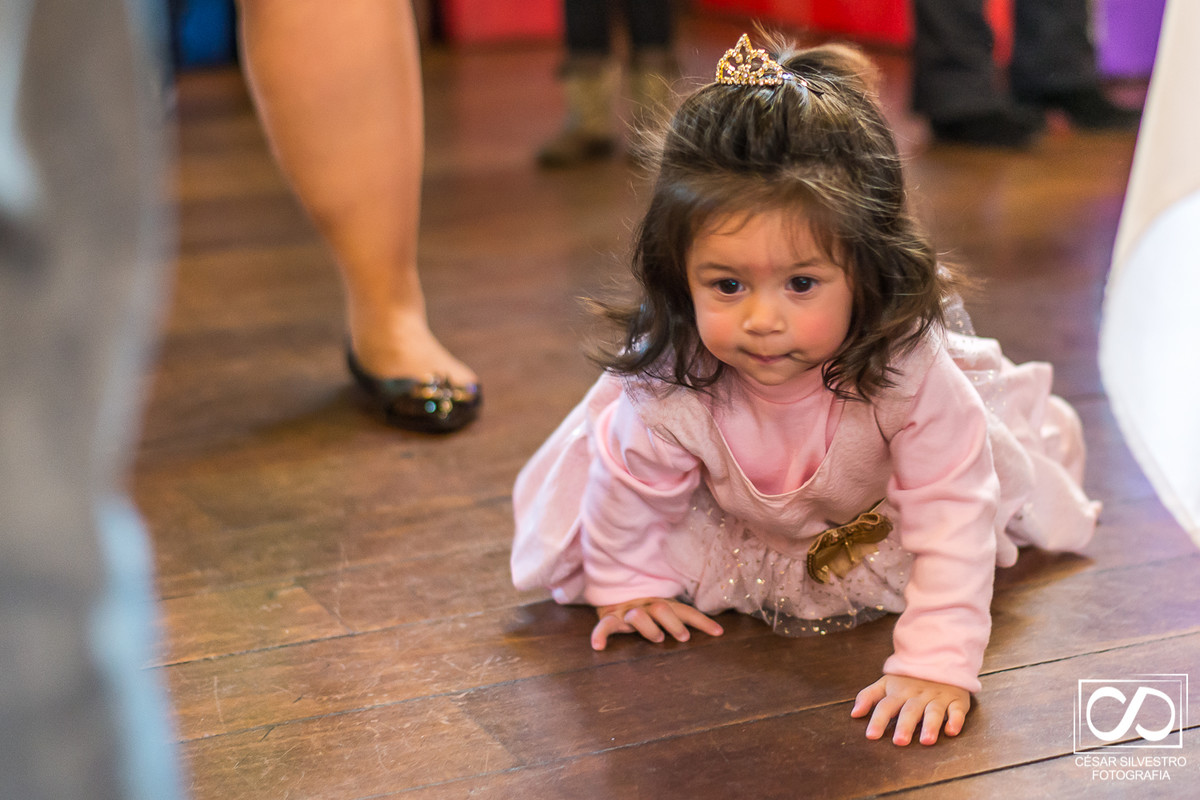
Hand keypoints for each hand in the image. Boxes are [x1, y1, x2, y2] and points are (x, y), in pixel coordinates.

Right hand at [591, 597, 723, 650]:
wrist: (611, 589)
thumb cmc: (643, 609)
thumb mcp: (663, 611)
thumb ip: (681, 619)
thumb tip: (716, 632)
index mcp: (662, 604)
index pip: (685, 611)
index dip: (701, 621)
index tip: (719, 633)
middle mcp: (647, 606)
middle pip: (662, 609)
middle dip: (674, 623)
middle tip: (683, 637)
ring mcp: (627, 612)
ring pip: (637, 616)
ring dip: (648, 627)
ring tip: (657, 638)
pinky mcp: (609, 617)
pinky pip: (605, 625)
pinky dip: (601, 634)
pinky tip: (598, 646)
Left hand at [851, 674, 970, 745]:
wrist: (939, 660)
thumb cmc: (909, 680)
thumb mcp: (886, 683)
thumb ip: (868, 696)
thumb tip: (853, 714)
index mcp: (899, 693)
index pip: (886, 706)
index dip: (878, 720)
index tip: (871, 735)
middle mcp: (918, 695)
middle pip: (910, 710)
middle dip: (905, 725)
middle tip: (899, 742)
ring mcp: (937, 697)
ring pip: (934, 711)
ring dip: (930, 725)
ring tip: (926, 741)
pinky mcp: (956, 700)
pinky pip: (957, 710)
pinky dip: (956, 720)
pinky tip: (952, 731)